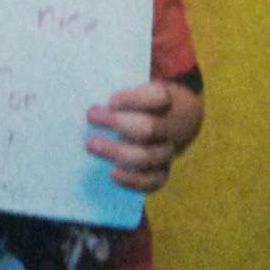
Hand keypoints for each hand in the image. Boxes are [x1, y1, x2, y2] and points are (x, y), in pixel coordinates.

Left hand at [85, 80, 202, 194]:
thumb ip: (121, 96)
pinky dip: (132, 179)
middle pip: (148, 128)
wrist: (180, 119)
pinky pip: (152, 181)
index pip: (157, 96)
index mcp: (166, 100)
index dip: (133, 99)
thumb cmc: (147, 102)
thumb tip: (90, 102)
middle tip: (91, 116)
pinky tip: (113, 173)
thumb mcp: (141, 88)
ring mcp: (168, 151)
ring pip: (146, 156)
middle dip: (118, 123)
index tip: (111, 100)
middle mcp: (171, 126)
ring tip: (91, 145)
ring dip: (116, 151)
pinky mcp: (163, 171)